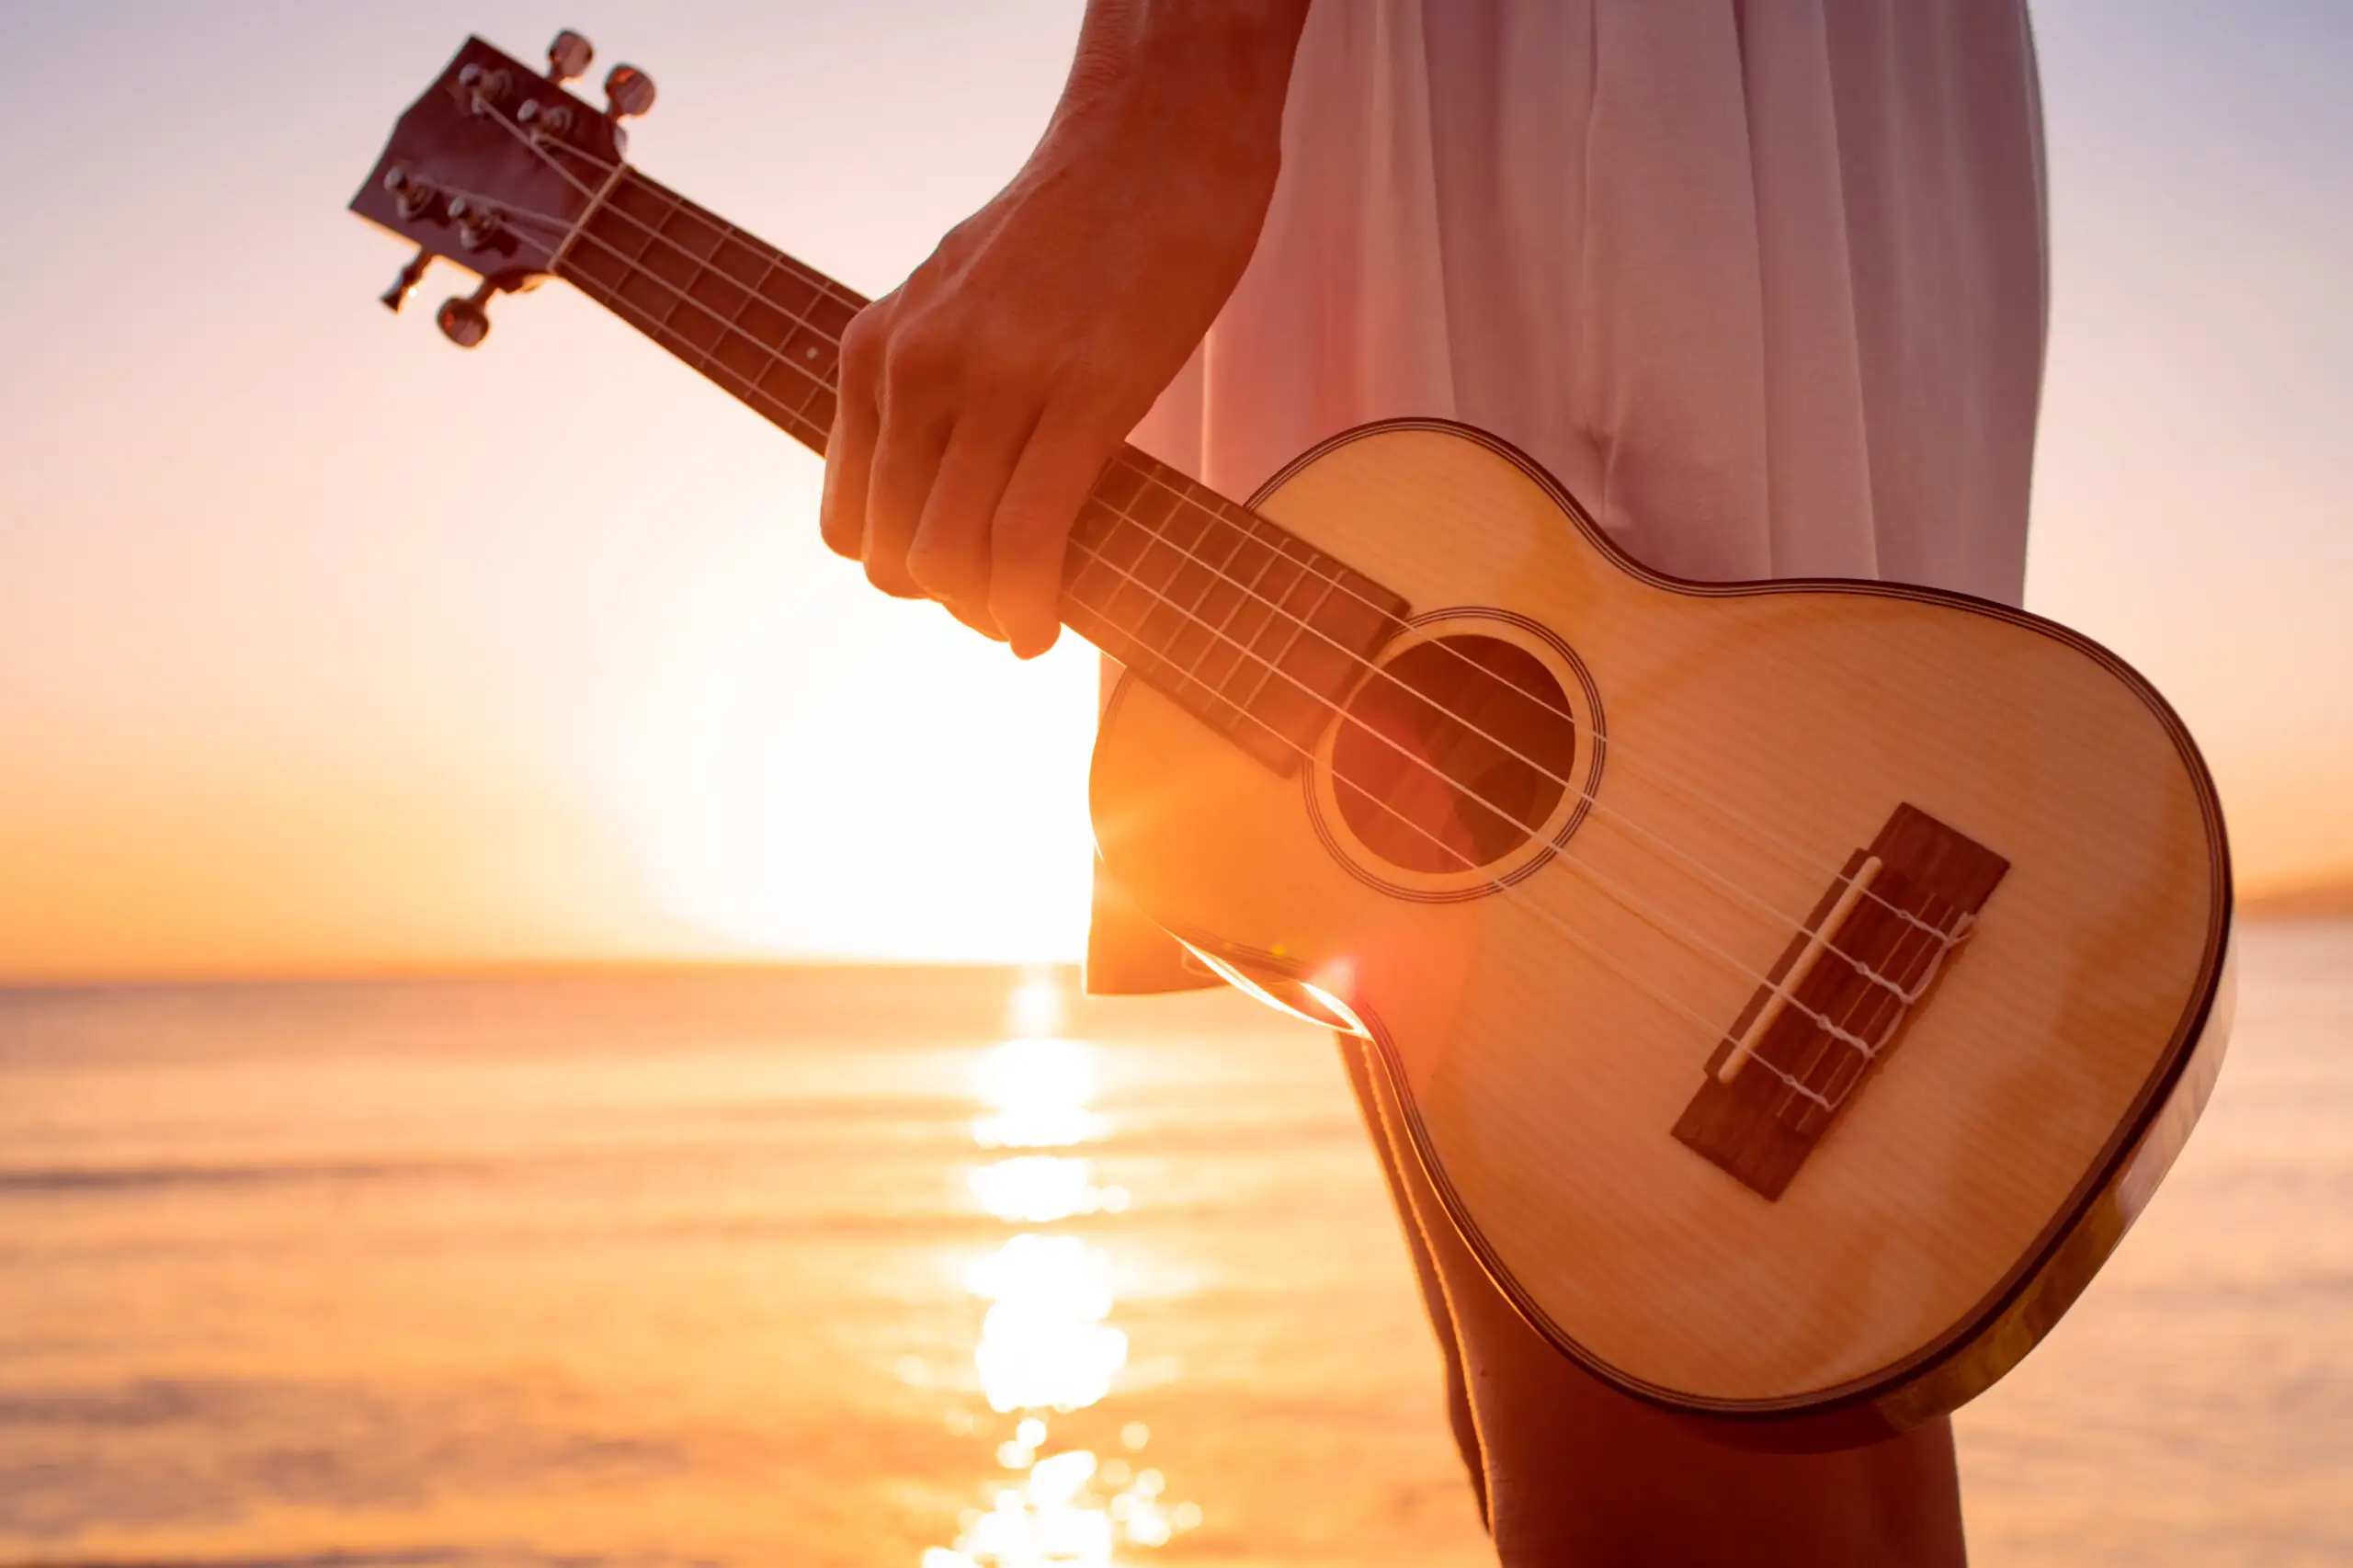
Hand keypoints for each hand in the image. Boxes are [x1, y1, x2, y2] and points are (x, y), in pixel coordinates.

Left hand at [819, 7, 1305, 657]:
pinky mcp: (1081, 392)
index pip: (848, 519)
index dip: (904, 571)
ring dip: (990, 615)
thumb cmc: (1079, 222)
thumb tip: (952, 480)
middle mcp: (914, 367)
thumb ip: (938, 383)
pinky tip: (1049, 624)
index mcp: (877, 350)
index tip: (964, 577)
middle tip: (1008, 606)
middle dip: (951, 602)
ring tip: (1031, 620)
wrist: (1158, 129)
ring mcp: (992, 380)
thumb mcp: (962, 301)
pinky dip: (1031, 605)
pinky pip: (1028, 538)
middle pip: (895, 553)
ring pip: (952, 558)